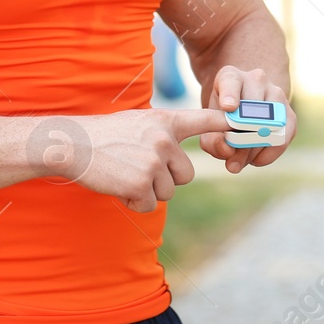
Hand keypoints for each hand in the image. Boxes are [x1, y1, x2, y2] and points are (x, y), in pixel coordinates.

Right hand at [56, 108, 226, 212]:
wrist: (72, 145)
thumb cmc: (105, 135)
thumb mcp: (139, 123)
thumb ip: (163, 135)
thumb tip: (179, 157)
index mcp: (166, 121)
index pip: (204, 119)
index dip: (229, 123)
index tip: (250, 124)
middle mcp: (164, 140)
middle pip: (185, 175)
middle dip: (166, 180)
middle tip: (138, 169)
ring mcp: (153, 161)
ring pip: (168, 192)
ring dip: (148, 191)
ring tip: (124, 174)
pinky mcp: (141, 183)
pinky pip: (150, 204)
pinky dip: (135, 202)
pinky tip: (118, 185)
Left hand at [199, 66, 293, 172]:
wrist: (242, 109)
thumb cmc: (221, 117)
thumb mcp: (209, 126)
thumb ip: (212, 140)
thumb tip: (228, 150)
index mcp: (230, 76)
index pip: (231, 82)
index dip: (230, 95)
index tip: (228, 107)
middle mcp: (256, 79)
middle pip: (251, 112)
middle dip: (241, 141)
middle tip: (232, 163)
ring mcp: (276, 93)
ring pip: (269, 125)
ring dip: (255, 149)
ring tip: (243, 162)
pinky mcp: (289, 113)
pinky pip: (284, 136)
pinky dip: (270, 153)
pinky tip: (257, 160)